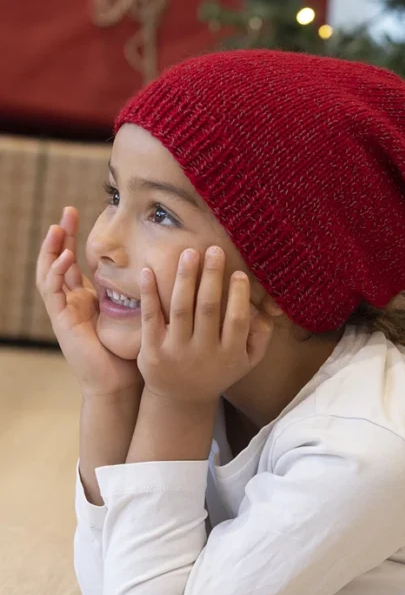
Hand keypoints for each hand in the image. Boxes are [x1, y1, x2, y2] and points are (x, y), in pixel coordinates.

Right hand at [36, 207, 141, 397]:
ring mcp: (64, 311)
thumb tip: (167, 264)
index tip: (83, 212)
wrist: (121, 383)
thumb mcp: (139, 312)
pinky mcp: (61, 322)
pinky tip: (65, 258)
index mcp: (88, 299)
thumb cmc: (133, 352)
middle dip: (61, 236)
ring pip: (48, 273)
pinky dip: (56, 272)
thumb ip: (145, 291)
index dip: (76, 237)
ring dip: (52, 249)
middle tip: (67, 211)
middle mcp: (73, 302)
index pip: (76, 261)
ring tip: (57, 228)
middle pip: (58, 261)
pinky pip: (52, 292)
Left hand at [137, 246, 272, 405]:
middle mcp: (203, 353)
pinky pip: (151, 318)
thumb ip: (260, 337)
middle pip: (208, 309)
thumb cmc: (217, 371)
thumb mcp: (245, 362)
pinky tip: (148, 271)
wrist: (181, 400)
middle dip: (212, 277)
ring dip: (185, 278)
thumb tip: (268, 311)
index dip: (238, 296)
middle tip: (214, 250)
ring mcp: (176, 352)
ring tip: (189, 253)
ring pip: (181, 309)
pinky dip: (149, 294)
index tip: (238, 273)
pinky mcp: (152, 351)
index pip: (237, 320)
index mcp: (229, 354)